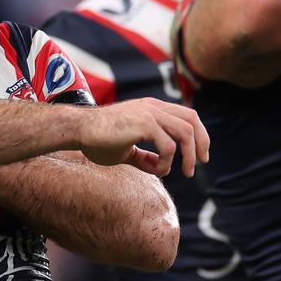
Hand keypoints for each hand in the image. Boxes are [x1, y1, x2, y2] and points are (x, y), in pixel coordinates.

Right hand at [75, 98, 209, 176]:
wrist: (78, 130)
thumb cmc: (97, 139)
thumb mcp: (127, 150)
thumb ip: (145, 157)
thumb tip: (161, 168)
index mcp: (152, 108)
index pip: (187, 115)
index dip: (199, 134)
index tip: (200, 155)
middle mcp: (154, 107)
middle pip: (192, 120)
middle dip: (202, 143)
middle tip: (200, 164)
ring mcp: (149, 113)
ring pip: (186, 133)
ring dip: (189, 155)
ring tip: (185, 172)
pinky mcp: (143, 124)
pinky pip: (168, 146)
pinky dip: (167, 162)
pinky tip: (158, 171)